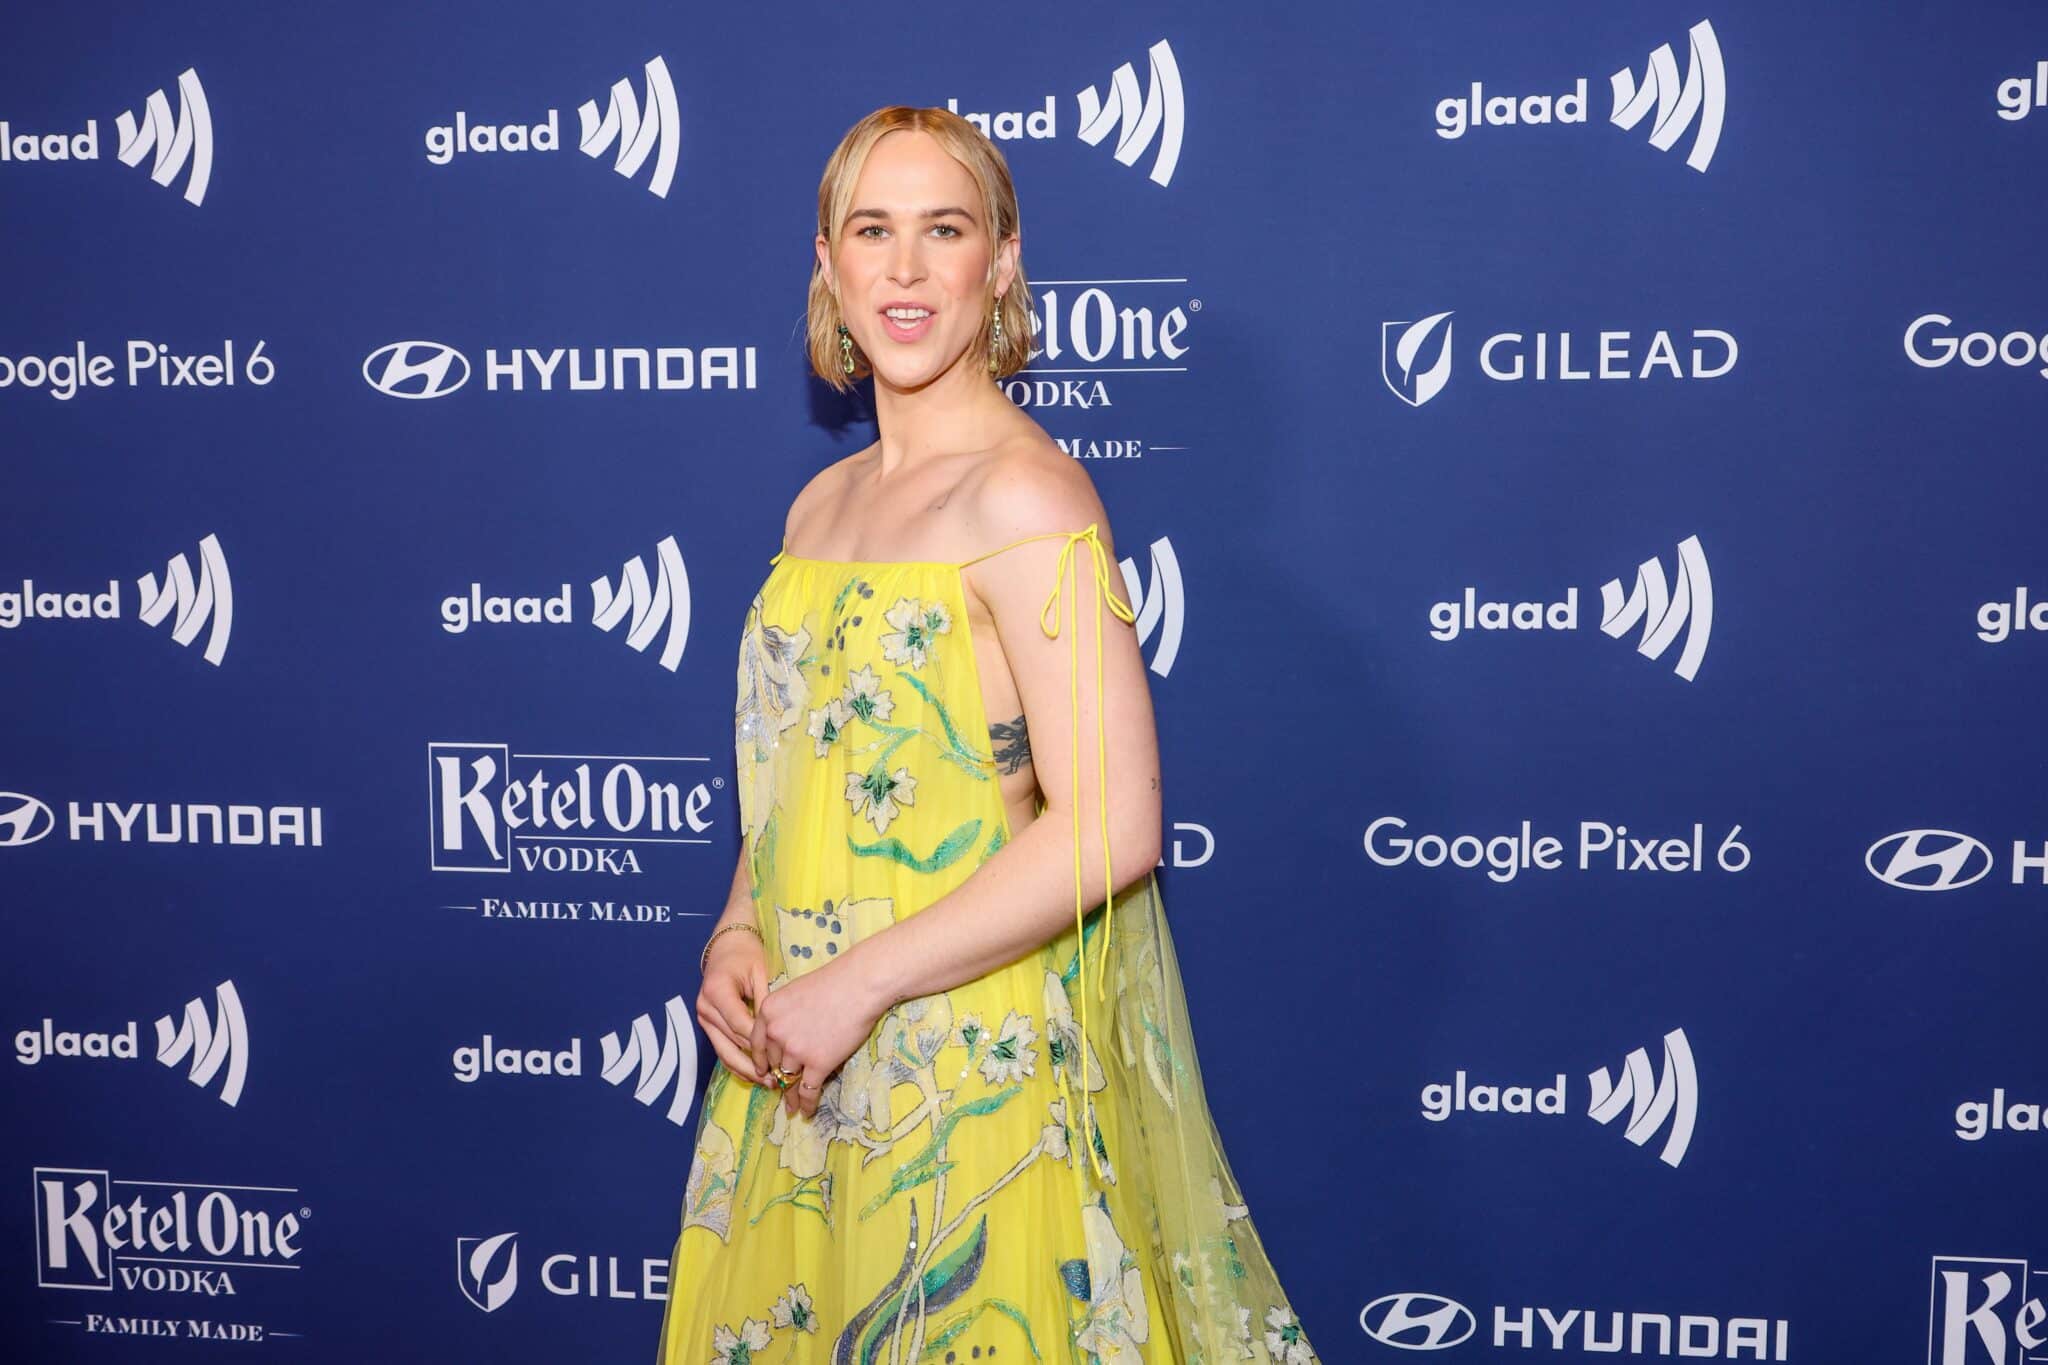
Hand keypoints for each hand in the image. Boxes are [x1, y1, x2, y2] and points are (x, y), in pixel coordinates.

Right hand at [696, 924, 767, 1085]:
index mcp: (718, 991)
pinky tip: (754, 1074)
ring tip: (767, 1083)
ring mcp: (703, 1017)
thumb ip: (766, 1003)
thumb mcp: (761, 973)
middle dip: (755, 1064)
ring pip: (724, 1051)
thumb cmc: (747, 955)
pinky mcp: (707, 1023)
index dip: (761, 1045)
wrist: (727, 945)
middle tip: (777, 1080)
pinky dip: (737, 1063)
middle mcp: (705, 1007)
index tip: (782, 1060)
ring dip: (746, 1069)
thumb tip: (779, 1034)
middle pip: (731, 1044)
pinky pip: (722, 1048)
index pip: (741, 1026)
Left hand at [749, 957, 885, 1118]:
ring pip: (789, 1079)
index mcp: (767, 1013)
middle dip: (777, 1077)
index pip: (757, 1044)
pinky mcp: (818, 1063)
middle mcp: (776, 1033)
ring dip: (790, 1096)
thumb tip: (786, 1033)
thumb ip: (784, 1014)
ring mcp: (796, 1050)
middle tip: (779, 1089)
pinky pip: (808, 1090)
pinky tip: (807, 1112)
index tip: (763, 1071)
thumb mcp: (795, 992)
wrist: (858, 985)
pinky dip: (807, 1104)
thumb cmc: (833, 982)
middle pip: (774, 1063)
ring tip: (792, 1108)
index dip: (761, 1061)